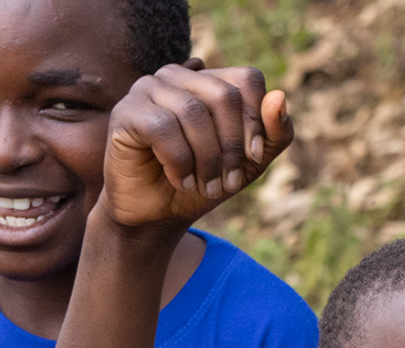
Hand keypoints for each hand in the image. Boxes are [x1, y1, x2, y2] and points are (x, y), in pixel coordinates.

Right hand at [99, 63, 293, 230]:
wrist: (156, 215)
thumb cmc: (202, 182)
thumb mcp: (249, 163)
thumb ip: (273, 132)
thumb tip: (279, 97)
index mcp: (208, 80)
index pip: (247, 80)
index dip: (257, 120)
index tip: (254, 158)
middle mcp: (177, 76)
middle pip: (224, 95)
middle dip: (232, 146)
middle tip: (227, 183)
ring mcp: (148, 88)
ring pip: (193, 112)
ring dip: (207, 160)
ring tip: (205, 186)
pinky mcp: (126, 111)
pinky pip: (162, 127)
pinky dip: (178, 161)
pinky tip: (179, 180)